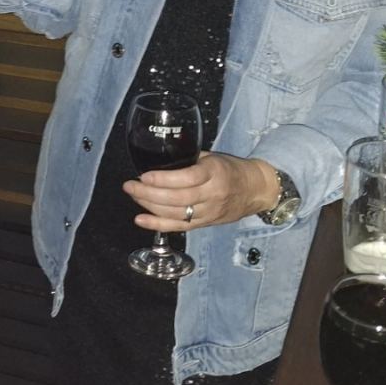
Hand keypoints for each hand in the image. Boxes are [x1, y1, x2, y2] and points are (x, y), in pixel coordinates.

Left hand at [123, 153, 278, 231]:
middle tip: (130, 186)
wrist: (255, 190)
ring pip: (176, 214)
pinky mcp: (205, 224)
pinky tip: (141, 220)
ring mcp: (209, 212)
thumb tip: (159, 157)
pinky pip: (179, 227)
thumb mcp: (212, 157)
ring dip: (150, 207)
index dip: (164, 179)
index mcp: (215, 173)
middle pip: (178, 199)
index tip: (144, 175)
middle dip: (149, 194)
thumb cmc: (230, 169)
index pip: (188, 178)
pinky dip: (158, 225)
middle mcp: (213, 194)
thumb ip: (188, 159)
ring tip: (133, 196)